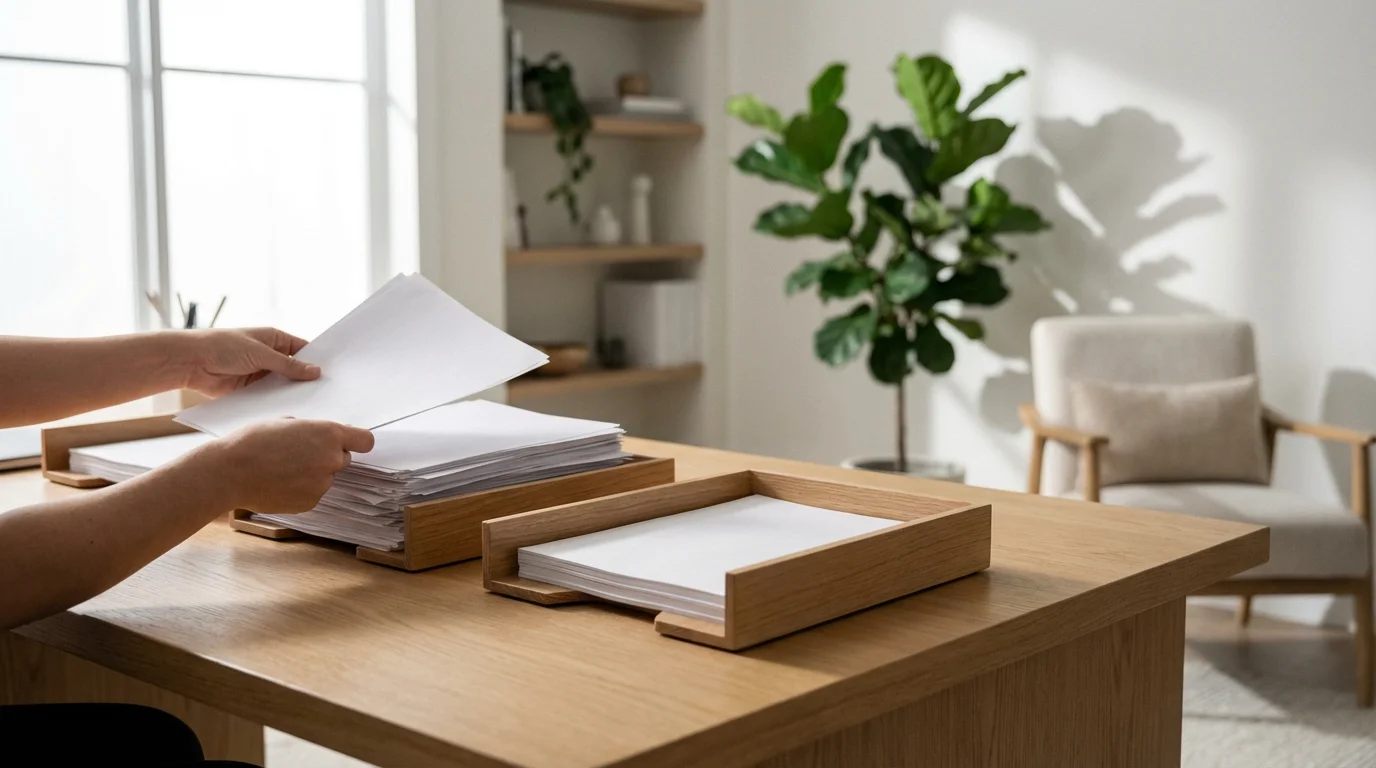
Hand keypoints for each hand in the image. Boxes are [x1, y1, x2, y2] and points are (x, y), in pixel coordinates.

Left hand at [178, 328, 321, 396]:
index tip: (333, 374)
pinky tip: (291, 411)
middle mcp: (270, 356)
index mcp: (274, 339)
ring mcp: (260, 374)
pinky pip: (269, 396)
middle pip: (295, 370)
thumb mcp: (260, 353)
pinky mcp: (251, 390)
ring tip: (314, 405)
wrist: (191, 362)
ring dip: (292, 393)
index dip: (316, 361)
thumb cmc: (223, 346)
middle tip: (328, 393)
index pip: (303, 350)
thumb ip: (288, 365)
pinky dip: (277, 402)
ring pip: (283, 385)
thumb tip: (315, 371)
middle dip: (307, 380)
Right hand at [206, 419, 374, 513]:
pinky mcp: (310, 502)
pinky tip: (279, 483)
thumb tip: (322, 437)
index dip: (356, 442)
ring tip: (282, 470)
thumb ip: (312, 431)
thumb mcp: (287, 423)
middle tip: (299, 455)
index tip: (350, 443)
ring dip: (312, 474)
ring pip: (325, 478)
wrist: (229, 472)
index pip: (365, 441)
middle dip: (327, 457)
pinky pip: (312, 493)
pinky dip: (301, 490)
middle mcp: (331, 460)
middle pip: (343, 459)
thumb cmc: (252, 441)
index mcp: (328, 434)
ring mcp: (322, 484)